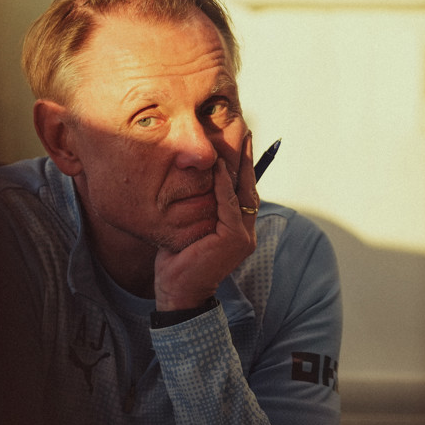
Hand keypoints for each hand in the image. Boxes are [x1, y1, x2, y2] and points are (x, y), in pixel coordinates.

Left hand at [153, 132, 258, 310]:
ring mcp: (243, 236)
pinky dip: (223, 183)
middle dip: (247, 158)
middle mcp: (245, 231)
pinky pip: (229, 204)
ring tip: (235, 140)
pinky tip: (217, 165)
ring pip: (241, 192)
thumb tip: (186, 184)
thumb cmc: (177, 262)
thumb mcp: (187, 229)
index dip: (242, 167)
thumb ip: (194, 209)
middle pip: (248, 186)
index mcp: (236, 229)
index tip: (239, 142)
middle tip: (245, 133)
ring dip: (237, 165)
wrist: (177, 292)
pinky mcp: (234, 239)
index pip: (241, 191)